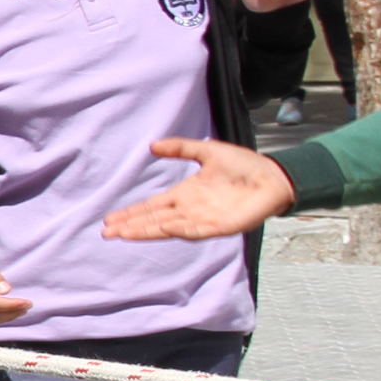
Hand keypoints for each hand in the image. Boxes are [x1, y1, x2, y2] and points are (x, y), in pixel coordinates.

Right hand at [101, 137, 296, 242]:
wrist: (273, 176)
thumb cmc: (244, 165)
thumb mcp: (207, 151)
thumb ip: (181, 148)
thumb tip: (153, 145)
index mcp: (184, 195)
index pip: (152, 207)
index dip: (131, 213)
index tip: (110, 219)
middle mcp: (189, 210)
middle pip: (153, 220)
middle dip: (131, 226)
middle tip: (107, 232)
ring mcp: (203, 220)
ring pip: (168, 228)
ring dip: (146, 232)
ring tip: (124, 234)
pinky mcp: (220, 227)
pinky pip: (196, 231)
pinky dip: (179, 230)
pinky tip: (164, 228)